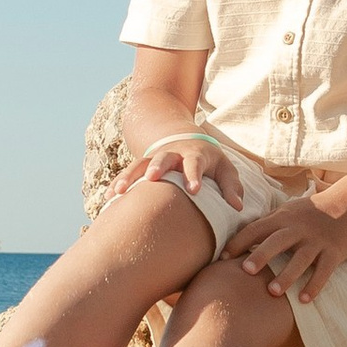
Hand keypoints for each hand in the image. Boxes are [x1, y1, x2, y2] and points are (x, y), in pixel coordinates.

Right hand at [121, 134, 244, 207]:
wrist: (187, 139)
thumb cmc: (210, 162)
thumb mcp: (225, 169)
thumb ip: (232, 187)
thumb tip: (238, 207)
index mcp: (195, 154)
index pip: (195, 163)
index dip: (194, 175)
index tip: (194, 190)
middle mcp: (173, 154)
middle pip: (164, 158)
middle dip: (158, 167)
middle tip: (153, 179)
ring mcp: (154, 158)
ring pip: (140, 164)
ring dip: (129, 176)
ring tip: (118, 192)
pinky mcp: (142, 165)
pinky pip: (128, 173)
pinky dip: (118, 184)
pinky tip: (108, 198)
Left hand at [223, 193, 346, 304]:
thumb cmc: (310, 211)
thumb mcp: (287, 211)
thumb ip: (266, 223)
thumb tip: (237, 237)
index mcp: (282, 218)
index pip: (256, 229)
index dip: (239, 242)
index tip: (222, 259)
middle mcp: (298, 229)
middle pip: (277, 241)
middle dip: (261, 255)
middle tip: (246, 271)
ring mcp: (317, 241)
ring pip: (301, 259)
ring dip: (287, 275)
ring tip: (274, 292)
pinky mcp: (334, 252)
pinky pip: (324, 270)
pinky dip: (314, 285)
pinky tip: (303, 299)